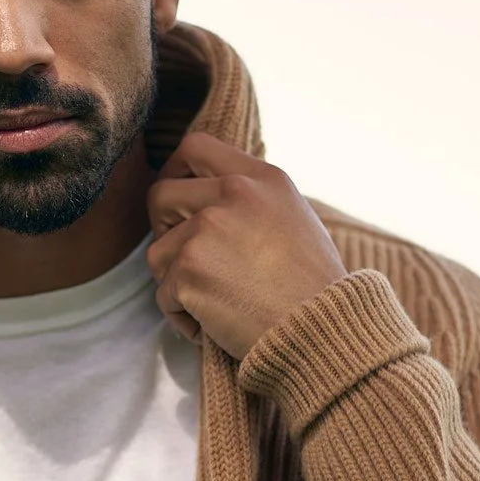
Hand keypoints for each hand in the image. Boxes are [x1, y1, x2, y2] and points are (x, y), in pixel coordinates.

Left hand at [146, 132, 347, 358]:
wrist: (320, 332)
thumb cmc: (315, 289)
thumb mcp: (295, 220)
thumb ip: (254, 201)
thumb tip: (213, 199)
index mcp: (263, 178)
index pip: (197, 148)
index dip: (175, 172)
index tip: (176, 201)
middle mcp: (233, 194)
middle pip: (161, 195)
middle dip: (163, 229)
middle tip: (184, 259)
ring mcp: (207, 230)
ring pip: (158, 252)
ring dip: (176, 282)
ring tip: (215, 303)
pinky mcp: (189, 269)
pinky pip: (164, 296)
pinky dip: (183, 317)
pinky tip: (217, 326)